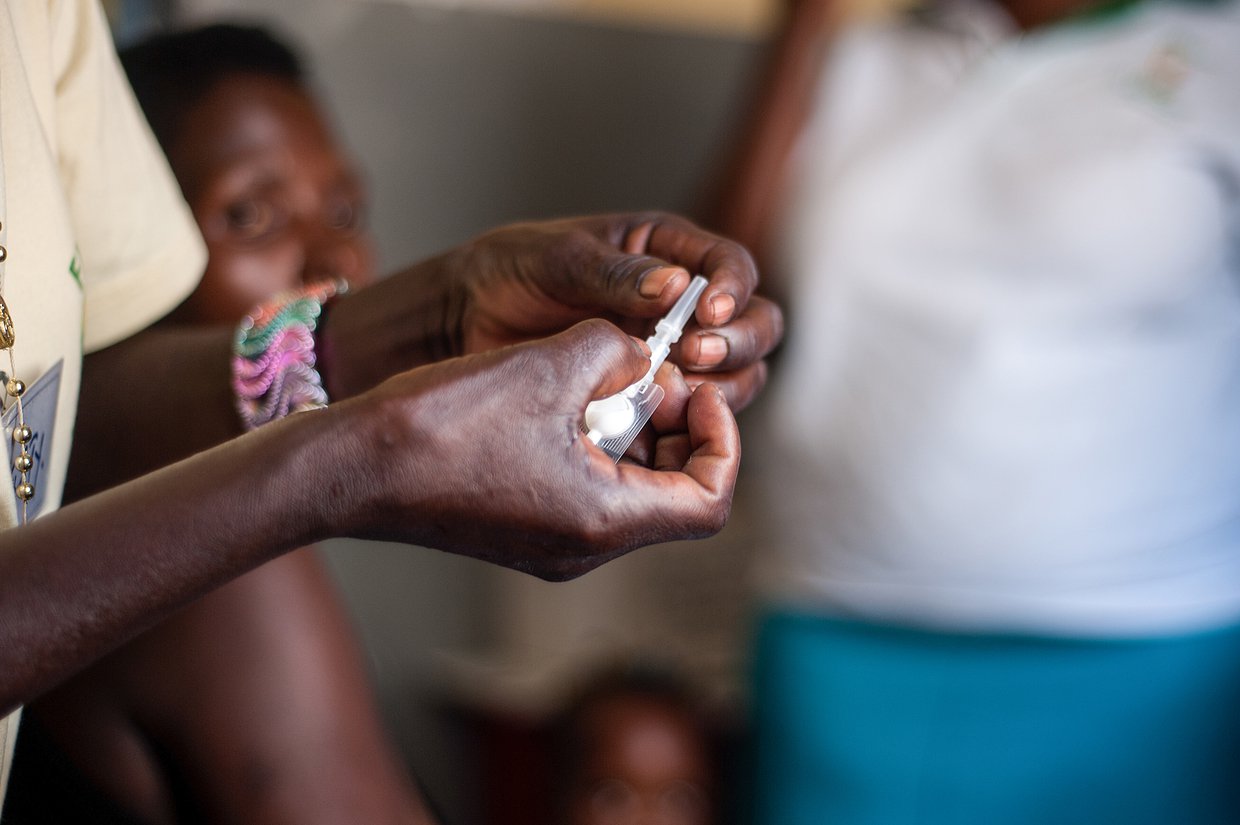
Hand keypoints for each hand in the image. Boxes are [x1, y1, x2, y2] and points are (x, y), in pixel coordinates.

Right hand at [331, 319, 738, 579]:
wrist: (348, 468)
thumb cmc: (441, 425)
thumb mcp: (547, 367)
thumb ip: (616, 349)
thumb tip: (642, 351)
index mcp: (605, 524)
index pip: (711, 500)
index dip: (720, 439)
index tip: (695, 387)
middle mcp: (585, 549)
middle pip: (672, 491)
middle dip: (674, 424)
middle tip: (651, 370)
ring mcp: (552, 543)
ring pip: (628, 485)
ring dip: (632, 427)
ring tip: (604, 373)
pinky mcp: (523, 527)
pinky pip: (585, 485)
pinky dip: (593, 440)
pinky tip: (564, 393)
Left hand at [442, 212, 782, 411]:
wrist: (467, 321)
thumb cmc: (512, 272)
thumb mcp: (558, 260)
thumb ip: (615, 274)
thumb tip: (677, 286)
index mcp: (668, 251)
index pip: (730, 264)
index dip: (731, 288)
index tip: (707, 312)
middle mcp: (684, 304)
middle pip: (755, 325)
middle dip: (735, 343)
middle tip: (691, 354)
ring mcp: (673, 353)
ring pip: (738, 374)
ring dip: (719, 386)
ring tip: (668, 386)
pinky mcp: (654, 397)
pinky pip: (694, 413)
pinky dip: (685, 419)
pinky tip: (651, 416)